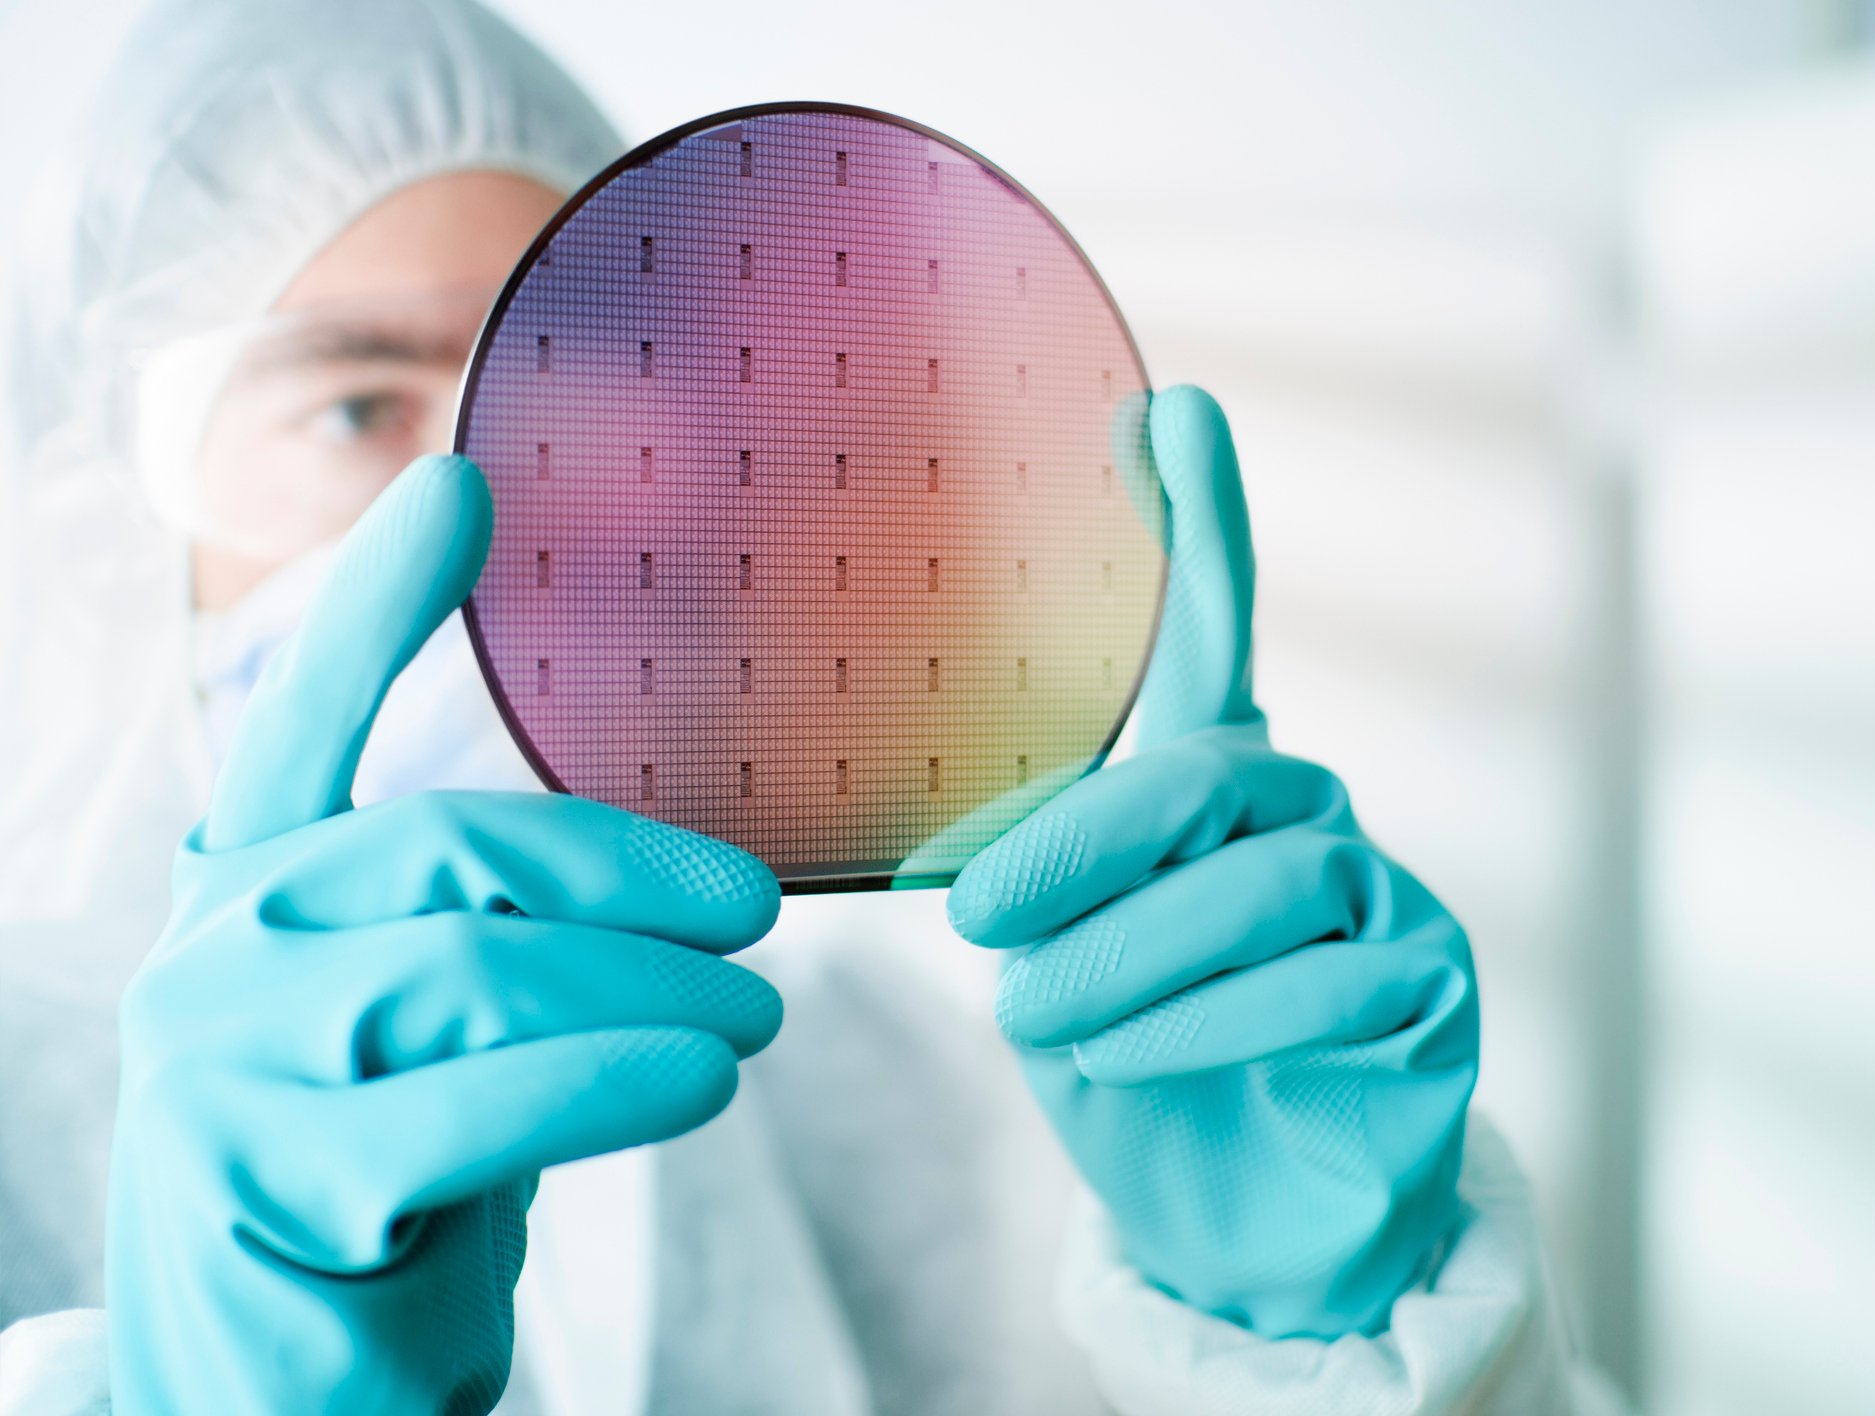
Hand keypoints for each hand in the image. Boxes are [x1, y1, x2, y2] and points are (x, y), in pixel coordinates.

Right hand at [107, 456, 782, 1413]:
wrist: (289, 1392)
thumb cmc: (397, 1190)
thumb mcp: (432, 1041)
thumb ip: (495, 937)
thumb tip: (688, 874)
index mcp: (250, 905)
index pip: (301, 727)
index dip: (380, 604)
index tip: (462, 487)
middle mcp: (216, 963)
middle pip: (449, 851)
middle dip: (627, 869)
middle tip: (758, 912)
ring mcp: (224, 1071)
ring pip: (472, 970)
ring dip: (648, 986)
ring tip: (757, 1020)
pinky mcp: (273, 1184)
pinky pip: (472, 1106)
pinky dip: (608, 1082)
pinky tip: (700, 1082)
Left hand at [948, 388, 1477, 1339]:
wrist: (1233, 1227)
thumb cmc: (1130, 1072)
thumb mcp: (1059, 967)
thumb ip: (1043, 886)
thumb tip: (968, 862)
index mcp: (1210, 790)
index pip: (1214, 636)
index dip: (1197, 522)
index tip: (1166, 409)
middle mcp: (1304, 814)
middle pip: (1206, 773)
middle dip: (1084, 842)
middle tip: (979, 919)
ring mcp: (1381, 889)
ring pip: (1256, 878)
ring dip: (1129, 951)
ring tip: (1038, 1016)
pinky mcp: (1430, 978)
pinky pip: (1317, 973)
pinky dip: (1203, 1017)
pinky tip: (1125, 1055)